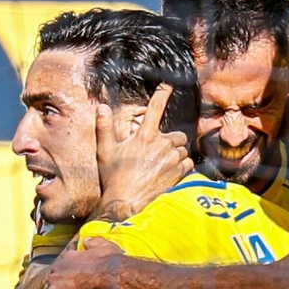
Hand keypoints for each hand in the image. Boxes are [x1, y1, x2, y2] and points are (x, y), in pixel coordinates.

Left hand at [38, 238, 123, 288]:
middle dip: (59, 285)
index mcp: (69, 257)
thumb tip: (87, 241)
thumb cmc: (110, 263)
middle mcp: (57, 267)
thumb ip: (94, 242)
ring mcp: (53, 281)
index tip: (73, 280)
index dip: (67, 274)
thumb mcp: (105, 246)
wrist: (111, 277)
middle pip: (52, 277)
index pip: (61, 265)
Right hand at [93, 83, 192, 222]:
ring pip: (182, 149)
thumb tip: (101, 107)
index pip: (155, 108)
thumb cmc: (113, 177)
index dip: (162, 94)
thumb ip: (104, 127)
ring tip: (162, 164)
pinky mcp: (178, 173)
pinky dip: (182, 166)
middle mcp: (161, 145)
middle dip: (170, 140)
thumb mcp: (104, 151)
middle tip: (158, 151)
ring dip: (176, 154)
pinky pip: (188, 163)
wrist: (125, 202)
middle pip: (176, 134)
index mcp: (144, 136)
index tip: (168, 85)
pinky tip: (170, 172)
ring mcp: (172, 159)